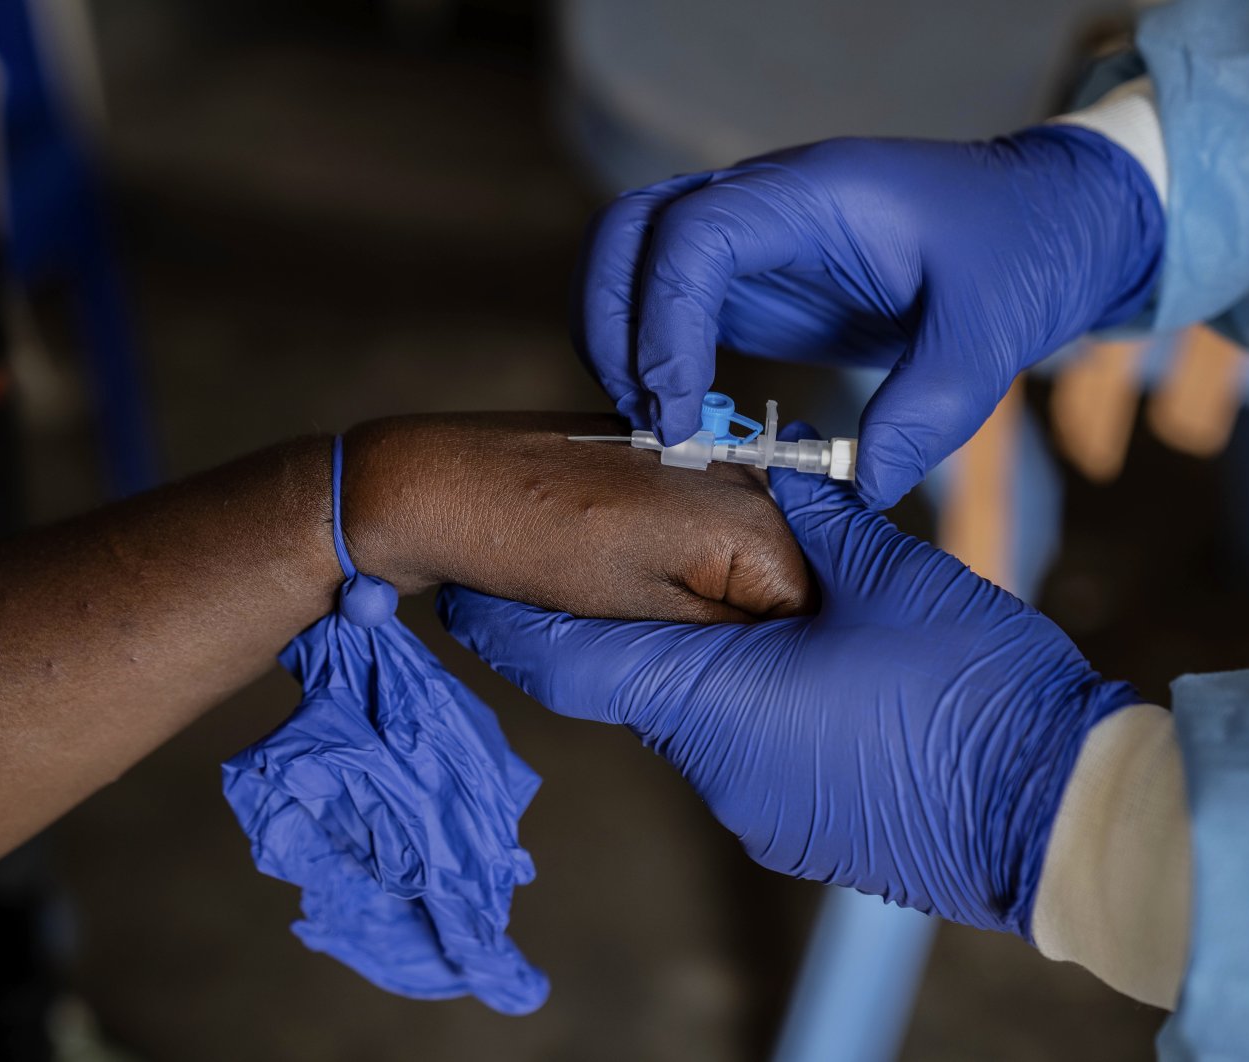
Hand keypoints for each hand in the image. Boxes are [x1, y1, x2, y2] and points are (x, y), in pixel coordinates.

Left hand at [341, 413, 811, 621]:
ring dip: (704, 594)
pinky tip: (623, 571)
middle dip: (736, 623)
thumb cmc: (533, 546)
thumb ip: (725, 634)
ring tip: (634, 602)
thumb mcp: (642, 615)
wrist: (444, 481)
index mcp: (747, 516)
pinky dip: (677, 560)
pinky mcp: (670, 457)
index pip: (804, 609)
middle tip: (671, 648)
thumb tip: (771, 656)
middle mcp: (741, 476)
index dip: (763, 654)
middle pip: (774, 580)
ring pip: (736, 557)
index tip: (715, 672)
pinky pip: (702, 528)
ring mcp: (706, 459)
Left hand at [439, 424, 1138, 936]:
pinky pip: (745, 754)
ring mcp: (758, 813)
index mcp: (713, 700)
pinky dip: (751, 705)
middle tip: (646, 549)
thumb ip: (808, 514)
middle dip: (634, 617)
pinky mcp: (800, 832)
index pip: (566, 663)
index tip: (472, 581)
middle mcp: (715, 771)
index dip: (511, 619)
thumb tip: (772, 469)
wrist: (1060, 815)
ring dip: (707, 659)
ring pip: (695, 716)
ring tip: (762, 603)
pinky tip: (813, 671)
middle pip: (634, 682)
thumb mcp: (887, 573)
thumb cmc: (972, 689)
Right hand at [576, 126, 1162, 507]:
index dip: (665, 323)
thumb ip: (929, 411)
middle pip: (629, 232)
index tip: (679, 415)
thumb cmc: (1023, 250)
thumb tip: (860, 487)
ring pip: (631, 260)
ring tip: (657, 427)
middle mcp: (766, 206)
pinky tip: (683, 420)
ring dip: (618, 339)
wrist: (1043, 222)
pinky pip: (669, 303)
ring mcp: (754, 241)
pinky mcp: (756, 282)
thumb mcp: (994, 332)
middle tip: (648, 423)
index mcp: (816, 196)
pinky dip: (650, 355)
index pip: (695, 235)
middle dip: (610, 326)